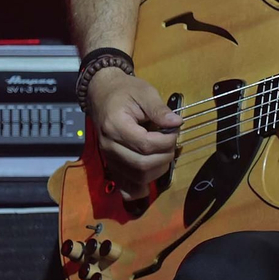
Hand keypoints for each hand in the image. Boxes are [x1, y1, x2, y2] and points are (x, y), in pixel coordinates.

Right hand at [86, 67, 181, 193]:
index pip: (145, 145)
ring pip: (137, 178)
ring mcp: (108, 158)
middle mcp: (109, 146)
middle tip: (170, 143)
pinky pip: (125, 187)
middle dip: (164, 157)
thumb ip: (160, 109)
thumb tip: (177, 123)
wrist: (102, 93)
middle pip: (142, 165)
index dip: (165, 142)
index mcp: (115, 126)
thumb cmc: (124, 91)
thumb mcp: (144, 92)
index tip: (174, 131)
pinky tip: (150, 176)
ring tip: (162, 153)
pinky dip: (140, 188)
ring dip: (157, 170)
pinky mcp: (111, 165)